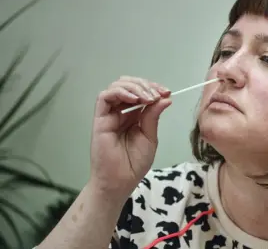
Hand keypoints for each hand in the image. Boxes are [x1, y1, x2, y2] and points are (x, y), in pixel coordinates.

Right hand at [89, 76, 171, 197]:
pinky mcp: (100, 119)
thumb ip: (153, 116)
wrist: (120, 182)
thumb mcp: (150, 137)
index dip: (153, 88)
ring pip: (117, 87)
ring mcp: (109, 115)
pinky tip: (135, 99)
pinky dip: (121, 92)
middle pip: (129, 85)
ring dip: (135, 87)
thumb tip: (165, 98)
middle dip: (145, 85)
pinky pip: (105, 98)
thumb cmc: (134, 164)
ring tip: (148, 97)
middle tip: (158, 93)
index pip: (141, 93)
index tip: (167, 92)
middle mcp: (121, 112)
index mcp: (134, 116)